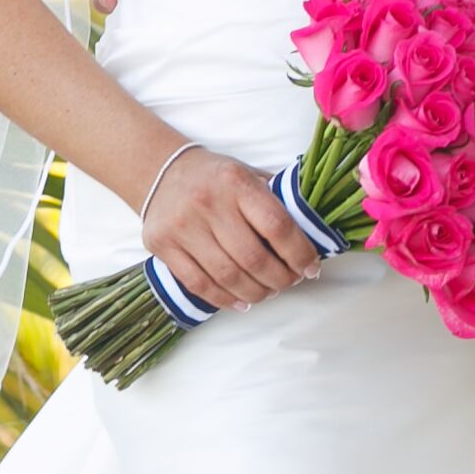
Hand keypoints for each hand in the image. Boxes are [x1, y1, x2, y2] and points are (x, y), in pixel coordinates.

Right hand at [142, 150, 326, 310]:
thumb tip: (314, 235)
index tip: (311, 268)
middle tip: (289, 282)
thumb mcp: (249, 175)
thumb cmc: (217, 178)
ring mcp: (182, 226)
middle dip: (280, 279)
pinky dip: (225, 299)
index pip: (276, 226)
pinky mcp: (162, 244)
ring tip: (267, 292)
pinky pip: (199, 284)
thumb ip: (277, 201)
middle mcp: (207, 202)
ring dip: (256, 292)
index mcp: (235, 182)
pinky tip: (242, 301)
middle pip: (253, 258)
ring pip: (228, 276)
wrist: (160, 171)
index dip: (300, 254)